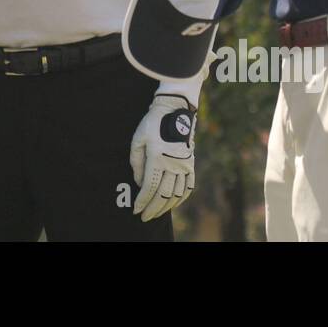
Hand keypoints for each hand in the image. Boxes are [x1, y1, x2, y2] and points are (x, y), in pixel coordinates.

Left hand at [129, 94, 195, 221]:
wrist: (175, 109)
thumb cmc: (152, 123)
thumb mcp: (138, 139)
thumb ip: (136, 162)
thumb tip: (139, 182)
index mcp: (157, 158)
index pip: (149, 187)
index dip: (142, 201)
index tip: (136, 210)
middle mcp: (173, 164)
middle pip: (163, 194)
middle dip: (153, 208)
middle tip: (145, 217)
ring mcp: (184, 165)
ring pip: (177, 194)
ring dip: (166, 206)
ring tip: (157, 212)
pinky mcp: (191, 163)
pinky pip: (189, 186)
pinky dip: (182, 198)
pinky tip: (175, 203)